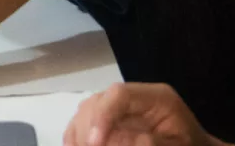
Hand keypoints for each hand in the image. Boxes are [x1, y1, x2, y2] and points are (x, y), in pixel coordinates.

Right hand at [64, 84, 223, 145]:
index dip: (102, 116)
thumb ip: (151, 144)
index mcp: (157, 97)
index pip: (120, 94)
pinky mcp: (111, 117)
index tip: (94, 144)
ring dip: (80, 133)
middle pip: (98, 101)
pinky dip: (76, 135)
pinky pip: (84, 120)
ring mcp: (120, 105)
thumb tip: (118, 140)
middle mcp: (134, 96)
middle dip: (88, 130)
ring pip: (87, 109)